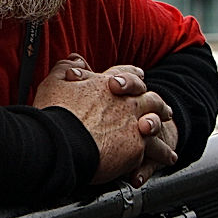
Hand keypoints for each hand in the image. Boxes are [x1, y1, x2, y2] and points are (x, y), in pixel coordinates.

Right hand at [37, 54, 177, 184]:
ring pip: (156, 125)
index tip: (140, 77)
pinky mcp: (136, 149)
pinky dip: (158, 155)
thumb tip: (75, 59)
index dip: (133, 76)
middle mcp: (126, 103)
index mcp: (107, 85)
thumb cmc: (55, 113)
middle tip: (164, 110)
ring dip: (161, 128)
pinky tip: (164, 159)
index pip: (127, 74)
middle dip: (157, 104)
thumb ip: (65, 68)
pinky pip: (152, 152)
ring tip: (163, 131)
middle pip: (150, 99)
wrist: (62, 142)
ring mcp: (133, 125)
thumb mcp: (54, 83)